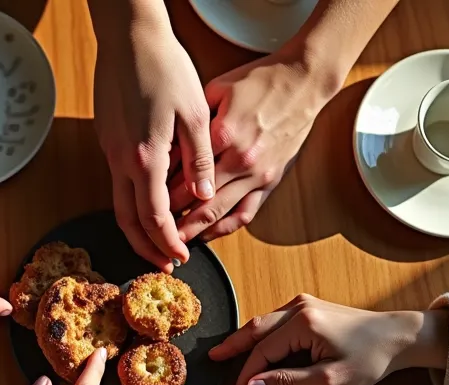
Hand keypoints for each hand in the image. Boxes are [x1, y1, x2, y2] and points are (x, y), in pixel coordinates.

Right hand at [93, 8, 214, 270]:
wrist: (129, 37)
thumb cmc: (165, 68)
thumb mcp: (195, 114)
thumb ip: (199, 160)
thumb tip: (203, 195)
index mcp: (145, 158)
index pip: (154, 217)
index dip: (167, 242)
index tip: (180, 257)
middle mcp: (121, 159)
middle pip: (128, 219)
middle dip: (146, 247)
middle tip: (163, 263)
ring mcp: (109, 149)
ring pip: (118, 202)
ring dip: (137, 227)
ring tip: (155, 241)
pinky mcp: (107, 138)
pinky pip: (117, 180)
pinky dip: (131, 201)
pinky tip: (148, 201)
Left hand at [169, 53, 337, 241]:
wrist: (303, 81)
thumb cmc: (260, 80)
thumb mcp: (219, 89)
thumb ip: (194, 119)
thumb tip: (169, 142)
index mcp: (224, 134)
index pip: (184, 170)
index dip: (161, 188)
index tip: (145, 198)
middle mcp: (241, 159)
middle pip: (198, 198)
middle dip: (172, 217)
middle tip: (151, 228)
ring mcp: (258, 174)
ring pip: (219, 212)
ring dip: (194, 230)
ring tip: (173, 239)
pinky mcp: (271, 181)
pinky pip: (245, 214)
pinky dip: (224, 228)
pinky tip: (206, 234)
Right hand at [209, 295, 448, 384]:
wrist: (400, 336)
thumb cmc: (371, 357)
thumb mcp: (330, 379)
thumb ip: (288, 383)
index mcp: (302, 324)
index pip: (260, 354)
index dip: (244, 382)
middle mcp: (298, 308)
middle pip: (253, 332)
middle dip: (234, 354)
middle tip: (213, 365)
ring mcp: (303, 305)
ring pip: (263, 326)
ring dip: (250, 350)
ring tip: (238, 370)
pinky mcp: (309, 309)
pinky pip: (276, 324)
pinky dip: (264, 343)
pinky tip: (262, 358)